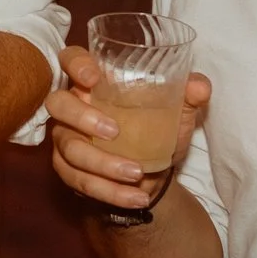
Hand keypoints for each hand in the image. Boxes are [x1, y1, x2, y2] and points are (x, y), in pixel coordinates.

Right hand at [46, 45, 211, 212]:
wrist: (153, 173)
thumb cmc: (157, 130)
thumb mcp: (177, 112)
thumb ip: (188, 95)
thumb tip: (199, 86)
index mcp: (93, 83)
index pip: (70, 59)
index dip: (75, 64)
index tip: (94, 78)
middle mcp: (72, 107)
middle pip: (57, 104)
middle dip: (82, 118)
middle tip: (114, 132)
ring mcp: (66, 138)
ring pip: (69, 149)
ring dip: (103, 164)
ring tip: (137, 174)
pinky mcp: (68, 169)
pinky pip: (79, 181)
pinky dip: (110, 192)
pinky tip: (136, 198)